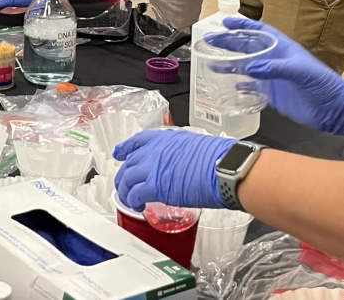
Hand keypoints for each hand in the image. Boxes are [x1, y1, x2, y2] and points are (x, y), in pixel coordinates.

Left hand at [114, 130, 233, 210]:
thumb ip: (178, 153)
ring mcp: (152, 167)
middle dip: (124, 176)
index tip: (120, 153)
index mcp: (165, 138)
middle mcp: (155, 150)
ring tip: (129, 199)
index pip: (138, 141)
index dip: (126, 148)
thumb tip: (178, 163)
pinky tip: (137, 206)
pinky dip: (133, 201)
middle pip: (129, 163)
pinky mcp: (154, 186)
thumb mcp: (194, 145)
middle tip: (125, 186)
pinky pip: (135, 194)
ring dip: (125, 191)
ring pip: (127, 179)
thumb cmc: (217, 157)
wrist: (222, 167)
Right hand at [207, 17, 343, 137]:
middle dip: (229, 43)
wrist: (335, 109)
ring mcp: (273, 77)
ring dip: (230, 64)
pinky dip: (240, 84)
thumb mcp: (300, 72)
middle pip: (248, 47)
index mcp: (283, 48)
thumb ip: (275, 68)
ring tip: (211, 62)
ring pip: (247, 67)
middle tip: (210, 41)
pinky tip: (230, 85)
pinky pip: (252, 87)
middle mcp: (275, 60)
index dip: (243, 25)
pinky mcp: (273, 94)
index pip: (259, 31)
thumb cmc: (323, 84)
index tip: (225, 22)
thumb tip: (251, 67)